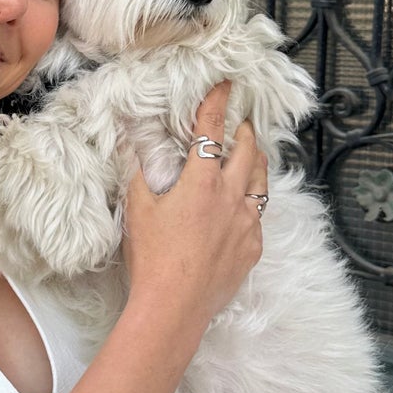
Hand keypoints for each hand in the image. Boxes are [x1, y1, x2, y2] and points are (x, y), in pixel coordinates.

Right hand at [121, 82, 267, 329]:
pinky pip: (258, 217)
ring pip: (261, 182)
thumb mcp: (137, 208)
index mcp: (202, 182)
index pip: (211, 131)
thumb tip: (131, 138)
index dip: (218, 104)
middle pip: (248, 152)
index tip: (225, 86)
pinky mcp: (252, 248)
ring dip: (256, 162)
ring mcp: (247, 224)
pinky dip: (252, 202)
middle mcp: (231, 197)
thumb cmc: (151, 257)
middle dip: (246, 131)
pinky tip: (244, 206)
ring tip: (252, 154)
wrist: (174, 306)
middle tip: (242, 122)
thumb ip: (138, 169)